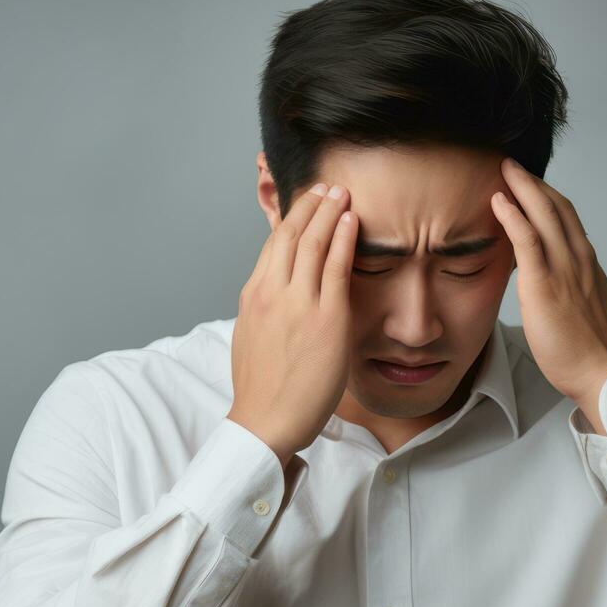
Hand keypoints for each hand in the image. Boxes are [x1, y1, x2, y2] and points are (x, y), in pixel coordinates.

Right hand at [227, 183, 357, 467]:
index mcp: (254, 295)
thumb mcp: (253, 337)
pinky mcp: (326, 318)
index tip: (306, 203)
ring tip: (342, 192)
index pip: (273, 244)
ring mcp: (299, 303)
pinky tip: (353, 221)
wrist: (266, 421)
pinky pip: (337, 268)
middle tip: (327, 185)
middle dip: (311, 204)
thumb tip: (278, 298)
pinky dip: (344, 238)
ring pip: (313, 242)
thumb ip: (267, 311)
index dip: (291, 218)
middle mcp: (273, 292)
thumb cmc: (263, 390)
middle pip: (291, 234)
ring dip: (329, 211)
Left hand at [490, 157, 606, 430]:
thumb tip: (548, 282)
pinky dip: (513, 215)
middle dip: (532, 182)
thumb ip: (566, 287)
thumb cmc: (586, 350)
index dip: (547, 196)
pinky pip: (528, 239)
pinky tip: (499, 200)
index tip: (529, 183)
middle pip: (556, 206)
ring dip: (522, 187)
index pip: (567, 218)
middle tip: (511, 164)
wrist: (599, 372)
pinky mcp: (545, 283)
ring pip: (544, 214)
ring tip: (503, 170)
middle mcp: (578, 258)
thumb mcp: (579, 308)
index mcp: (586, 264)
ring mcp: (564, 268)